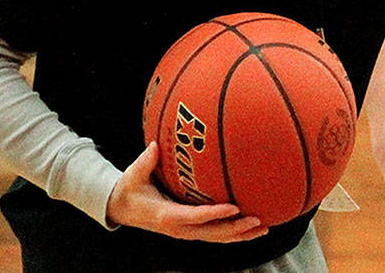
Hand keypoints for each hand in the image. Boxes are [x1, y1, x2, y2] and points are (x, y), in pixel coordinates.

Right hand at [106, 142, 268, 241]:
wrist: (122, 209)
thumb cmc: (130, 189)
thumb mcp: (134, 175)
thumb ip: (145, 162)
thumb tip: (154, 146)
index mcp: (167, 216)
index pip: (195, 217)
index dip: (215, 214)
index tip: (234, 207)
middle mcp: (179, 228)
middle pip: (212, 233)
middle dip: (236, 228)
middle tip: (257, 220)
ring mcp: (186, 232)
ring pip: (217, 237)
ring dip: (240, 234)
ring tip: (263, 227)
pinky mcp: (190, 230)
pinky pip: (215, 234)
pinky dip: (234, 233)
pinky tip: (251, 227)